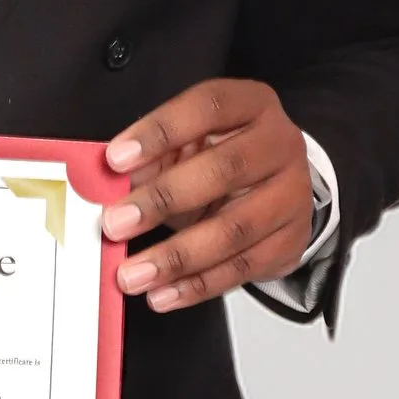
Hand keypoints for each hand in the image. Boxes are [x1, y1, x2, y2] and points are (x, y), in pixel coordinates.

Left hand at [102, 78, 318, 307]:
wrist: (276, 186)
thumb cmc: (221, 157)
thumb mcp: (188, 143)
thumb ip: (152, 157)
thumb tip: (107, 185)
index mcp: (252, 105)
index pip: (208, 108)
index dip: (160, 132)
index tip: (116, 160)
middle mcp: (280, 145)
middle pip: (224, 170)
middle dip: (163, 200)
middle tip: (116, 223)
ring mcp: (291, 195)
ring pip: (234, 230)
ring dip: (176, 257)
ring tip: (132, 274)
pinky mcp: (290, 240)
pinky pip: (242, 269)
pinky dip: (197, 286)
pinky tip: (163, 293)